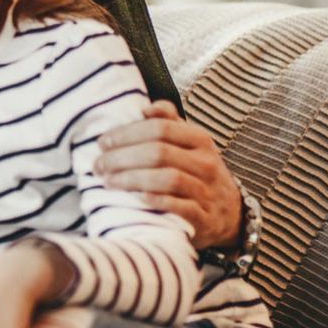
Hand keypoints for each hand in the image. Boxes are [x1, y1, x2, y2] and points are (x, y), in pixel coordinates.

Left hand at [94, 100, 243, 250]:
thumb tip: (145, 108)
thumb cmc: (198, 173)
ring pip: (168, 179)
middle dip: (121, 158)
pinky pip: (181, 207)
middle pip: (159, 153)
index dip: (127, 133)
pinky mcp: (204, 218)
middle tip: (98, 165)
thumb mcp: (190, 144)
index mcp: (199, 140)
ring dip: (132, 179)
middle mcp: (206, 163)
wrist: (229, 213)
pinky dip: (157, 201)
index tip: (102, 142)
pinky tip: (136, 198)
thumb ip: (169, 122)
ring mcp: (207, 191)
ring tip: (108, 181)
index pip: (160, 128)